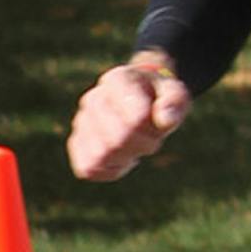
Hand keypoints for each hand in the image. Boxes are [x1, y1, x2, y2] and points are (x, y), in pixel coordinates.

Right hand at [67, 55, 190, 180]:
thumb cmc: (157, 96)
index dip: (153, 130)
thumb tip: (165, 120)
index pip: (135, 118)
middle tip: (151, 138)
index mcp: (119, 81)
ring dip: (124, 159)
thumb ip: (174, 101)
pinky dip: (108, 170)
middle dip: (143, 146)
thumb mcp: (174, 91)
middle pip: (118, 139)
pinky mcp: (77, 141)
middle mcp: (94, 98)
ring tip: (133, 147)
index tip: (158, 123)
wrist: (135, 95)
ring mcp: (82, 120)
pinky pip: (87, 167)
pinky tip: (119, 159)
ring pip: (100, 155)